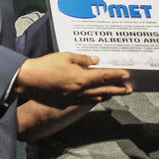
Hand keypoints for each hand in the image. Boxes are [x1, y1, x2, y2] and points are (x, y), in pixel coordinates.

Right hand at [15, 52, 130, 108]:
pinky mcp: (65, 102)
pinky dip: (94, 98)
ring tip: (117, 93)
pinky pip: (84, 101)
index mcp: (81, 78)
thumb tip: (96, 60)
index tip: (127, 75)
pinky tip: (98, 96)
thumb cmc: (47, 66)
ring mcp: (73, 98)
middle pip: (103, 89)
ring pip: (95, 96)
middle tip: (129, 89)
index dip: (116, 76)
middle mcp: (80, 90)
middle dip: (118, 89)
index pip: (103, 76)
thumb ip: (83, 59)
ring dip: (108, 94)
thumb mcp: (66, 56)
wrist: (29, 80)